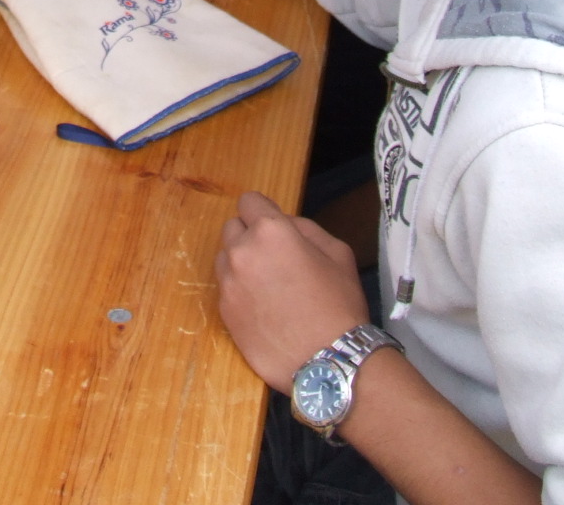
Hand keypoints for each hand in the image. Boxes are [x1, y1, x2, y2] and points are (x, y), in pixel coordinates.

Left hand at [215, 191, 371, 391]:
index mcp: (269, 231)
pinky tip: (264, 309)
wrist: (329, 361)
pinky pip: (226, 289)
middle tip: (275, 259)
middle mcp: (241, 252)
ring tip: (269, 287)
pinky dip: (240, 292)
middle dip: (250, 236)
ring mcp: (228, 283)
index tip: (275, 228)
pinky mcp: (223, 312)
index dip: (264, 212)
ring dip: (241, 264)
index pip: (249, 201)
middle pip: (233, 228)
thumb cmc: (339, 304)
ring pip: (225, 259)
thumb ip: (304, 229)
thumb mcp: (337, 252)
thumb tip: (284, 224)